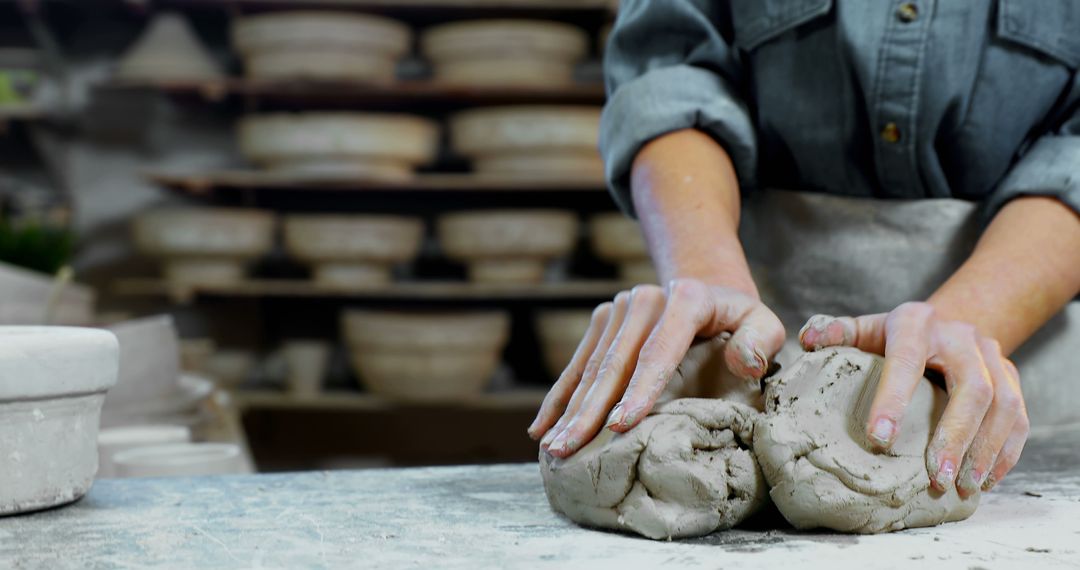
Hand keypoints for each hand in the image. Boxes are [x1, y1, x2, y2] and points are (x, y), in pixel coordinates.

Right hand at [528, 278, 784, 457]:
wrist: (708, 285)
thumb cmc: (739, 319)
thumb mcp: (764, 322)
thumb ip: (760, 340)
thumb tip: (743, 363)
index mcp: (685, 299)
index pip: (659, 352)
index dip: (639, 391)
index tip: (620, 426)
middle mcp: (644, 299)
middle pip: (615, 363)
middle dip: (591, 411)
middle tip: (571, 449)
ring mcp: (618, 309)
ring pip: (591, 367)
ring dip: (569, 410)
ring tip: (554, 448)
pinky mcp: (603, 321)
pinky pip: (578, 364)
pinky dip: (559, 398)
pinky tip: (541, 428)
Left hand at [798, 302, 1028, 496]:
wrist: (943, 324)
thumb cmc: (892, 336)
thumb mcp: (864, 328)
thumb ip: (836, 333)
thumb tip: (807, 341)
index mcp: (917, 323)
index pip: (907, 361)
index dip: (893, 398)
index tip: (879, 439)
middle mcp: (962, 337)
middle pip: (972, 388)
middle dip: (955, 436)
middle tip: (935, 476)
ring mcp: (993, 357)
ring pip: (1003, 406)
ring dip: (984, 450)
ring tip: (962, 485)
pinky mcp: (1012, 378)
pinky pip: (1019, 418)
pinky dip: (1005, 453)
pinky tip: (984, 480)